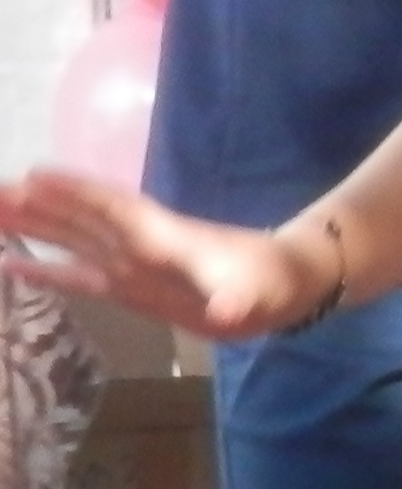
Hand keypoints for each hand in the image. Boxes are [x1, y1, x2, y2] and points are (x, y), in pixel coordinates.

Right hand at [0, 172, 334, 339]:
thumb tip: (229, 312)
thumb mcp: (258, 293)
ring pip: (71, 240)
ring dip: (32, 226)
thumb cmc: (272, 281)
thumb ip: (241, 300)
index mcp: (163, 237)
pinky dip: (44, 269)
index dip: (75, 194)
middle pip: (79, 218)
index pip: (113, 209)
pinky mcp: (130, 287)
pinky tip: (10, 263)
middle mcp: (140, 245)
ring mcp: (132, 264)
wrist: (287, 286)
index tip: (31, 176)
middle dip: (36, 204)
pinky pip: (78, 274)